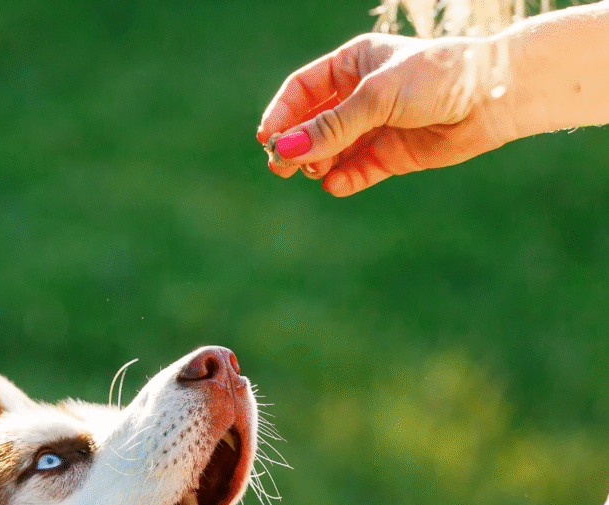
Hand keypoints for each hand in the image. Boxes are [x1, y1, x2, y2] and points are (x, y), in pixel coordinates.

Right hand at [257, 33, 517, 196]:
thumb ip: (333, 126)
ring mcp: (377, 127)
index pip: (303, 90)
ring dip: (318, 163)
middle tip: (280, 167)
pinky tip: (335, 185)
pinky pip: (358, 171)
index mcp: (354, 64)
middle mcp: (362, 96)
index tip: (268, 139)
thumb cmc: (436, 78)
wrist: (491, 99)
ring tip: (312, 173)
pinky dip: (344, 179)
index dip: (283, 113)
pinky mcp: (393, 156)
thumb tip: (287, 149)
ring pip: (333, 151)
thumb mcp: (377, 97)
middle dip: (296, 144)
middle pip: (314, 124)